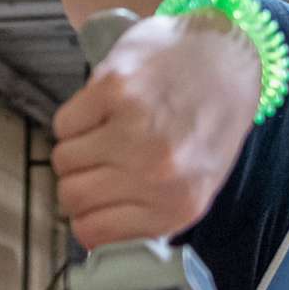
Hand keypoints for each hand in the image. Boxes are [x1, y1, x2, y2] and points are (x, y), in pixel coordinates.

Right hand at [50, 11, 260, 249]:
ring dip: (75, 149)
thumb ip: (150, 214)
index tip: (92, 203)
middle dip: (77, 183)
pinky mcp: (114, 90)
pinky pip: (64, 123)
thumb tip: (98, 233)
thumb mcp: (195, 186)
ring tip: (104, 133)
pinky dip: (76, 119)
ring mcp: (134, 129)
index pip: (93, 232)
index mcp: (177, 205)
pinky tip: (103, 110)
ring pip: (63, 160)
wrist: (225, 56)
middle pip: (72, 196)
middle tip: (95, 164)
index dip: (85, 217)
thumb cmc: (209, 121)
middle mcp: (156, 172)